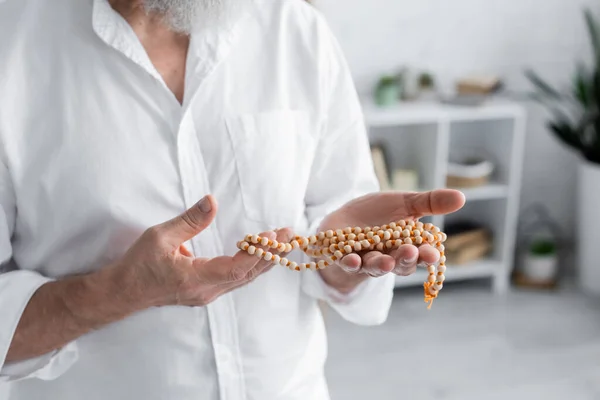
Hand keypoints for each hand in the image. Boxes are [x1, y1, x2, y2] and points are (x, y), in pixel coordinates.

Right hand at [108, 195, 291, 308]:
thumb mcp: (160, 237)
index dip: (257, 253)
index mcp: (195, 279)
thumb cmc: (138, 265)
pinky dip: (252, 265)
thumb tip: (212, 200)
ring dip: (264, 260)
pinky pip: (236, 279)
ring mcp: (207, 294)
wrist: (123, 292)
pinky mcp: (206, 292)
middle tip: (289, 233)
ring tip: (283, 240)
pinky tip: (262, 253)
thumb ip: (189, 220)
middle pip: (247, 274)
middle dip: (270, 254)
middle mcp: (206, 291)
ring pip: (244, 278)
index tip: (272, 236)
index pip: (236, 268)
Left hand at [317, 189, 464, 292]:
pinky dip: (350, 263)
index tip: (433, 254)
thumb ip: (431, 202)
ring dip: (380, 265)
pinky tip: (352, 260)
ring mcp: (367, 260)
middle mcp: (389, 257)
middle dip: (406, 259)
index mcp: (408, 246)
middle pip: (400, 263)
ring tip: (385, 262)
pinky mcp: (345, 259)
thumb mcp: (406, 203)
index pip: (421, 255)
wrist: (345, 220)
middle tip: (411, 252)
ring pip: (375, 266)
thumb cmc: (379, 213)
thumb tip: (462, 197)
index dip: (426, 256)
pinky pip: (349, 264)